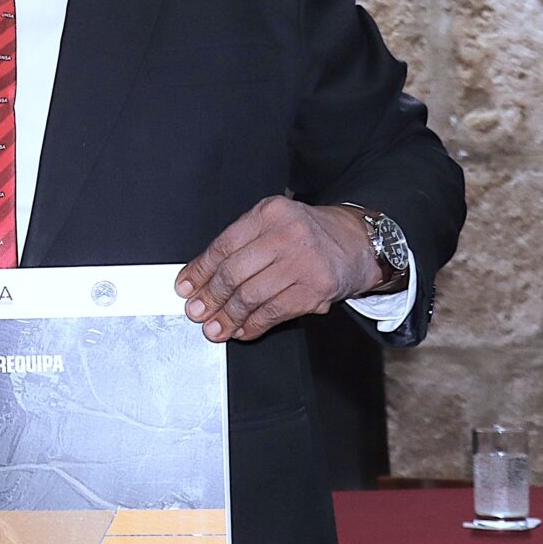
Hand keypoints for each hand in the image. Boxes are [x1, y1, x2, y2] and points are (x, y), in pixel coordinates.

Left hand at [175, 197, 384, 342]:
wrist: (357, 243)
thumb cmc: (309, 235)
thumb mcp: (274, 224)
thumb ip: (242, 245)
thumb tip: (202, 278)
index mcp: (269, 213)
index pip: (223, 246)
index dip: (199, 272)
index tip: (185, 288)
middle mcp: (286, 235)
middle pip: (233, 273)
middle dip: (209, 298)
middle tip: (197, 312)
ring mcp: (303, 263)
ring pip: (251, 296)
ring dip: (228, 317)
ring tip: (215, 328)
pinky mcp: (316, 289)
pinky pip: (274, 312)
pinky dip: (254, 325)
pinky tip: (243, 329)